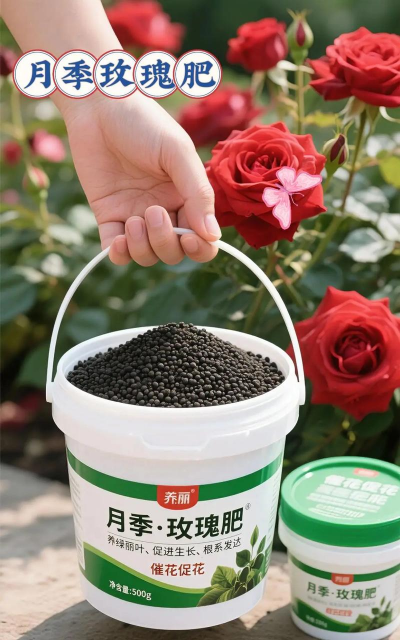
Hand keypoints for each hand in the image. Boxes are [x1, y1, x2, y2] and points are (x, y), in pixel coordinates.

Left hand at [63, 92, 219, 265]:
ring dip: (142, 247)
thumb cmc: (143, 123)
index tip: (190, 237)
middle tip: (153, 212)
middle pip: (174, 252)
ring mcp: (135, 215)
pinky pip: (116, 252)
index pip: (202, 239)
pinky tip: (118, 240)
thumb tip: (212, 236)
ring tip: (133, 220)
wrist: (98, 105)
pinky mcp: (108, 216)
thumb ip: (198, 194)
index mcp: (187, 198)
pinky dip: (119, 254)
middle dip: (166, 243)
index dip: (200, 248)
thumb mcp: (177, 154)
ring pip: (146, 255)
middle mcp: (165, 211)